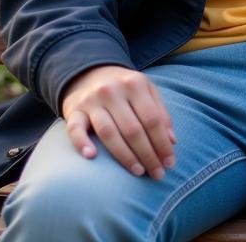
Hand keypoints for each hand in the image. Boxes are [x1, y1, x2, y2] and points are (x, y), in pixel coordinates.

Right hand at [61, 64, 176, 178]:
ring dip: (125, 156)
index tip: (170, 163)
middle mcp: (113, 91)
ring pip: (109, 133)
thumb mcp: (146, 91)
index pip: (152, 119)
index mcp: (135, 85)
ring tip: (139, 171)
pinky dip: (82, 143)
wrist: (90, 72)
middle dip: (148, 154)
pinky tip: (92, 157)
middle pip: (133, 129)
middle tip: (158, 174)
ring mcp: (92, 101)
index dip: (162, 143)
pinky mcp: (73, 111)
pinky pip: (75, 130)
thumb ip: (160, 112)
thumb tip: (173, 141)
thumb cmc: (124, 88)